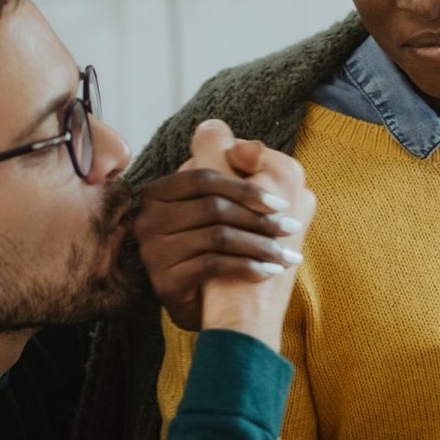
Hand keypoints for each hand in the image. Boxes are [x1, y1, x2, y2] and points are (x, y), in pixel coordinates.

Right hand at [134, 121, 315, 342]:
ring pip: (217, 237)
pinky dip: (247, 267)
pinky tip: (269, 271)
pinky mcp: (164, 281)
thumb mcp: (222, 203)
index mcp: (158, 192)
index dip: (246, 187)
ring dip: (259, 245)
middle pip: (213, 208)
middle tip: (291, 229)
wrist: (207, 308)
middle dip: (259, 219)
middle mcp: (148, 219)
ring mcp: (153, 251)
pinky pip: (212, 266)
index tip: (281, 204)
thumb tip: (226, 131)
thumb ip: (225, 165)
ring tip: (287, 255)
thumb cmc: (218, 247)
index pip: (204, 178)